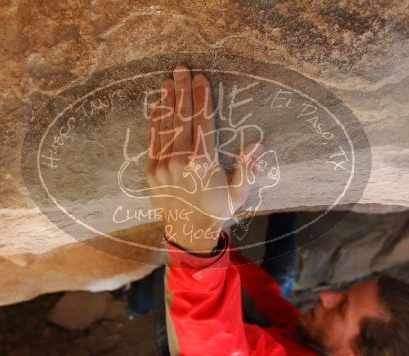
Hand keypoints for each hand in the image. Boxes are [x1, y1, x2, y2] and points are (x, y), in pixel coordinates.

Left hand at [146, 64, 264, 254]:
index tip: (202, 80)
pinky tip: (157, 106)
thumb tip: (257, 143)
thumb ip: (247, 167)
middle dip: (182, 91)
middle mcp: (181, 161)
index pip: (203, 122)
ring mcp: (163, 165)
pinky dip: (154, 122)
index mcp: (203, 163)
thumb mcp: (239, 192)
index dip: (202, 98)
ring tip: (168, 81)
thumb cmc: (217, 210)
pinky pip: (153, 141)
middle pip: (182, 118)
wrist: (189, 232)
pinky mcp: (152, 171)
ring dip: (166, 101)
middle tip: (181, 69)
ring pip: (165, 126)